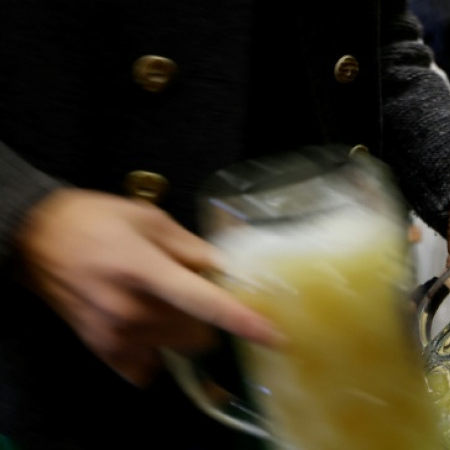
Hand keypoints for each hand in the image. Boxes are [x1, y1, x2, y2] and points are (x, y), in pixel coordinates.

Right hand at [15, 189, 281, 386]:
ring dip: (183, 332)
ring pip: (176, 350)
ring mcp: (114, 335)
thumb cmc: (98, 220)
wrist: (36, 237)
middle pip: (198, 333)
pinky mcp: (101, 350)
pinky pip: (145, 370)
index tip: (274, 335)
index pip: (204, 303)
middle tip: (196, 291)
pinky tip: (150, 329)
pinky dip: (156, 354)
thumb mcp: (149, 220)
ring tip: (166, 303)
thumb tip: (231, 271)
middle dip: (209, 316)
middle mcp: (130, 310)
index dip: (242, 320)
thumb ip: (192, 248)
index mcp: (145, 271)